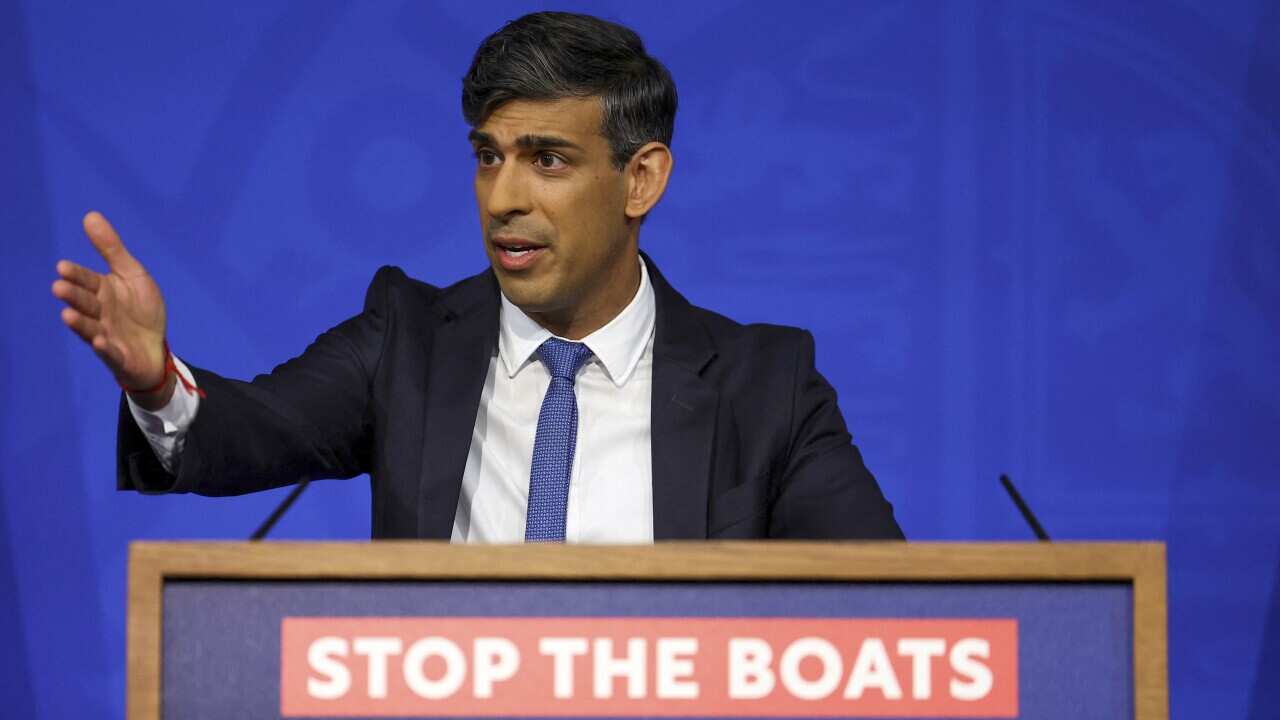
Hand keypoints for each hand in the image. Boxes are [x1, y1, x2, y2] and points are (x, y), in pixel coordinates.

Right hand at [52, 211, 171, 407]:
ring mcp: (107, 335)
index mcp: (102, 292)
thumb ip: (111, 249)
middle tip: (59, 287)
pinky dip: (105, 348)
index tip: (62, 267)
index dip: (76, 275)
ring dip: (80, 322)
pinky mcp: (118, 356)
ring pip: (90, 328)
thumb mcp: (132, 274)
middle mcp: (100, 313)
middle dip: (74, 296)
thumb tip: (89, 215)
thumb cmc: (140, 310)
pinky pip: (111, 353)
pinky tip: (100, 341)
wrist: (155, 347)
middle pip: (86, 303)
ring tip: (67, 315)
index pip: (86, 280)